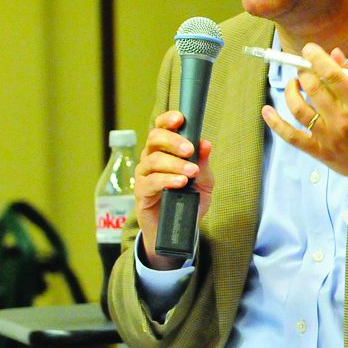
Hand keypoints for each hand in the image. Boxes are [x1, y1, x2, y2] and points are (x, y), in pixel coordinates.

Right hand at [133, 110, 213, 268]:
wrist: (180, 228)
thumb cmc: (189, 199)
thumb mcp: (203, 181)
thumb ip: (203, 163)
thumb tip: (206, 144)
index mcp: (165, 150)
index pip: (162, 128)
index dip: (168, 120)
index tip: (180, 118)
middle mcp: (151, 158)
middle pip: (154, 138)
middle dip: (173, 140)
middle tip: (189, 149)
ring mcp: (144, 175)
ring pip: (153, 160)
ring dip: (174, 164)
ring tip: (191, 172)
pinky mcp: (141, 193)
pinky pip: (151, 182)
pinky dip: (167, 180)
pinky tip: (180, 183)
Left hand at [259, 43, 347, 189]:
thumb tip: (334, 54)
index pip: (333, 75)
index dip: (317, 58)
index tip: (309, 49)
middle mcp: (342, 121)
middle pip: (313, 89)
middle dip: (304, 72)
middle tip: (303, 67)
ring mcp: (329, 138)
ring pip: (299, 109)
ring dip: (291, 91)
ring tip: (293, 83)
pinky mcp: (320, 152)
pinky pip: (292, 137)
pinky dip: (276, 123)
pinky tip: (267, 110)